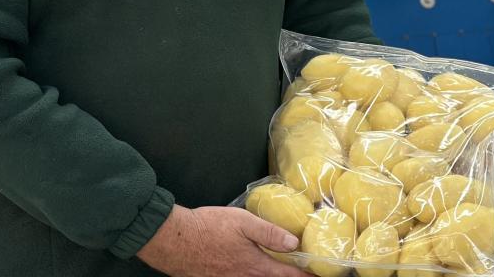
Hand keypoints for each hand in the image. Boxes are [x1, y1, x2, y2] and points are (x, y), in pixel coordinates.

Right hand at [137, 205, 310, 276]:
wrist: (175, 240)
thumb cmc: (207, 228)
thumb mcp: (241, 222)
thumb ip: (269, 232)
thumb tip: (294, 241)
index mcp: (256, 266)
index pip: (289, 275)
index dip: (306, 275)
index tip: (319, 275)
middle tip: (301, 272)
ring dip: (270, 276)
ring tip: (278, 269)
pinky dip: (252, 275)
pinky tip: (251, 267)